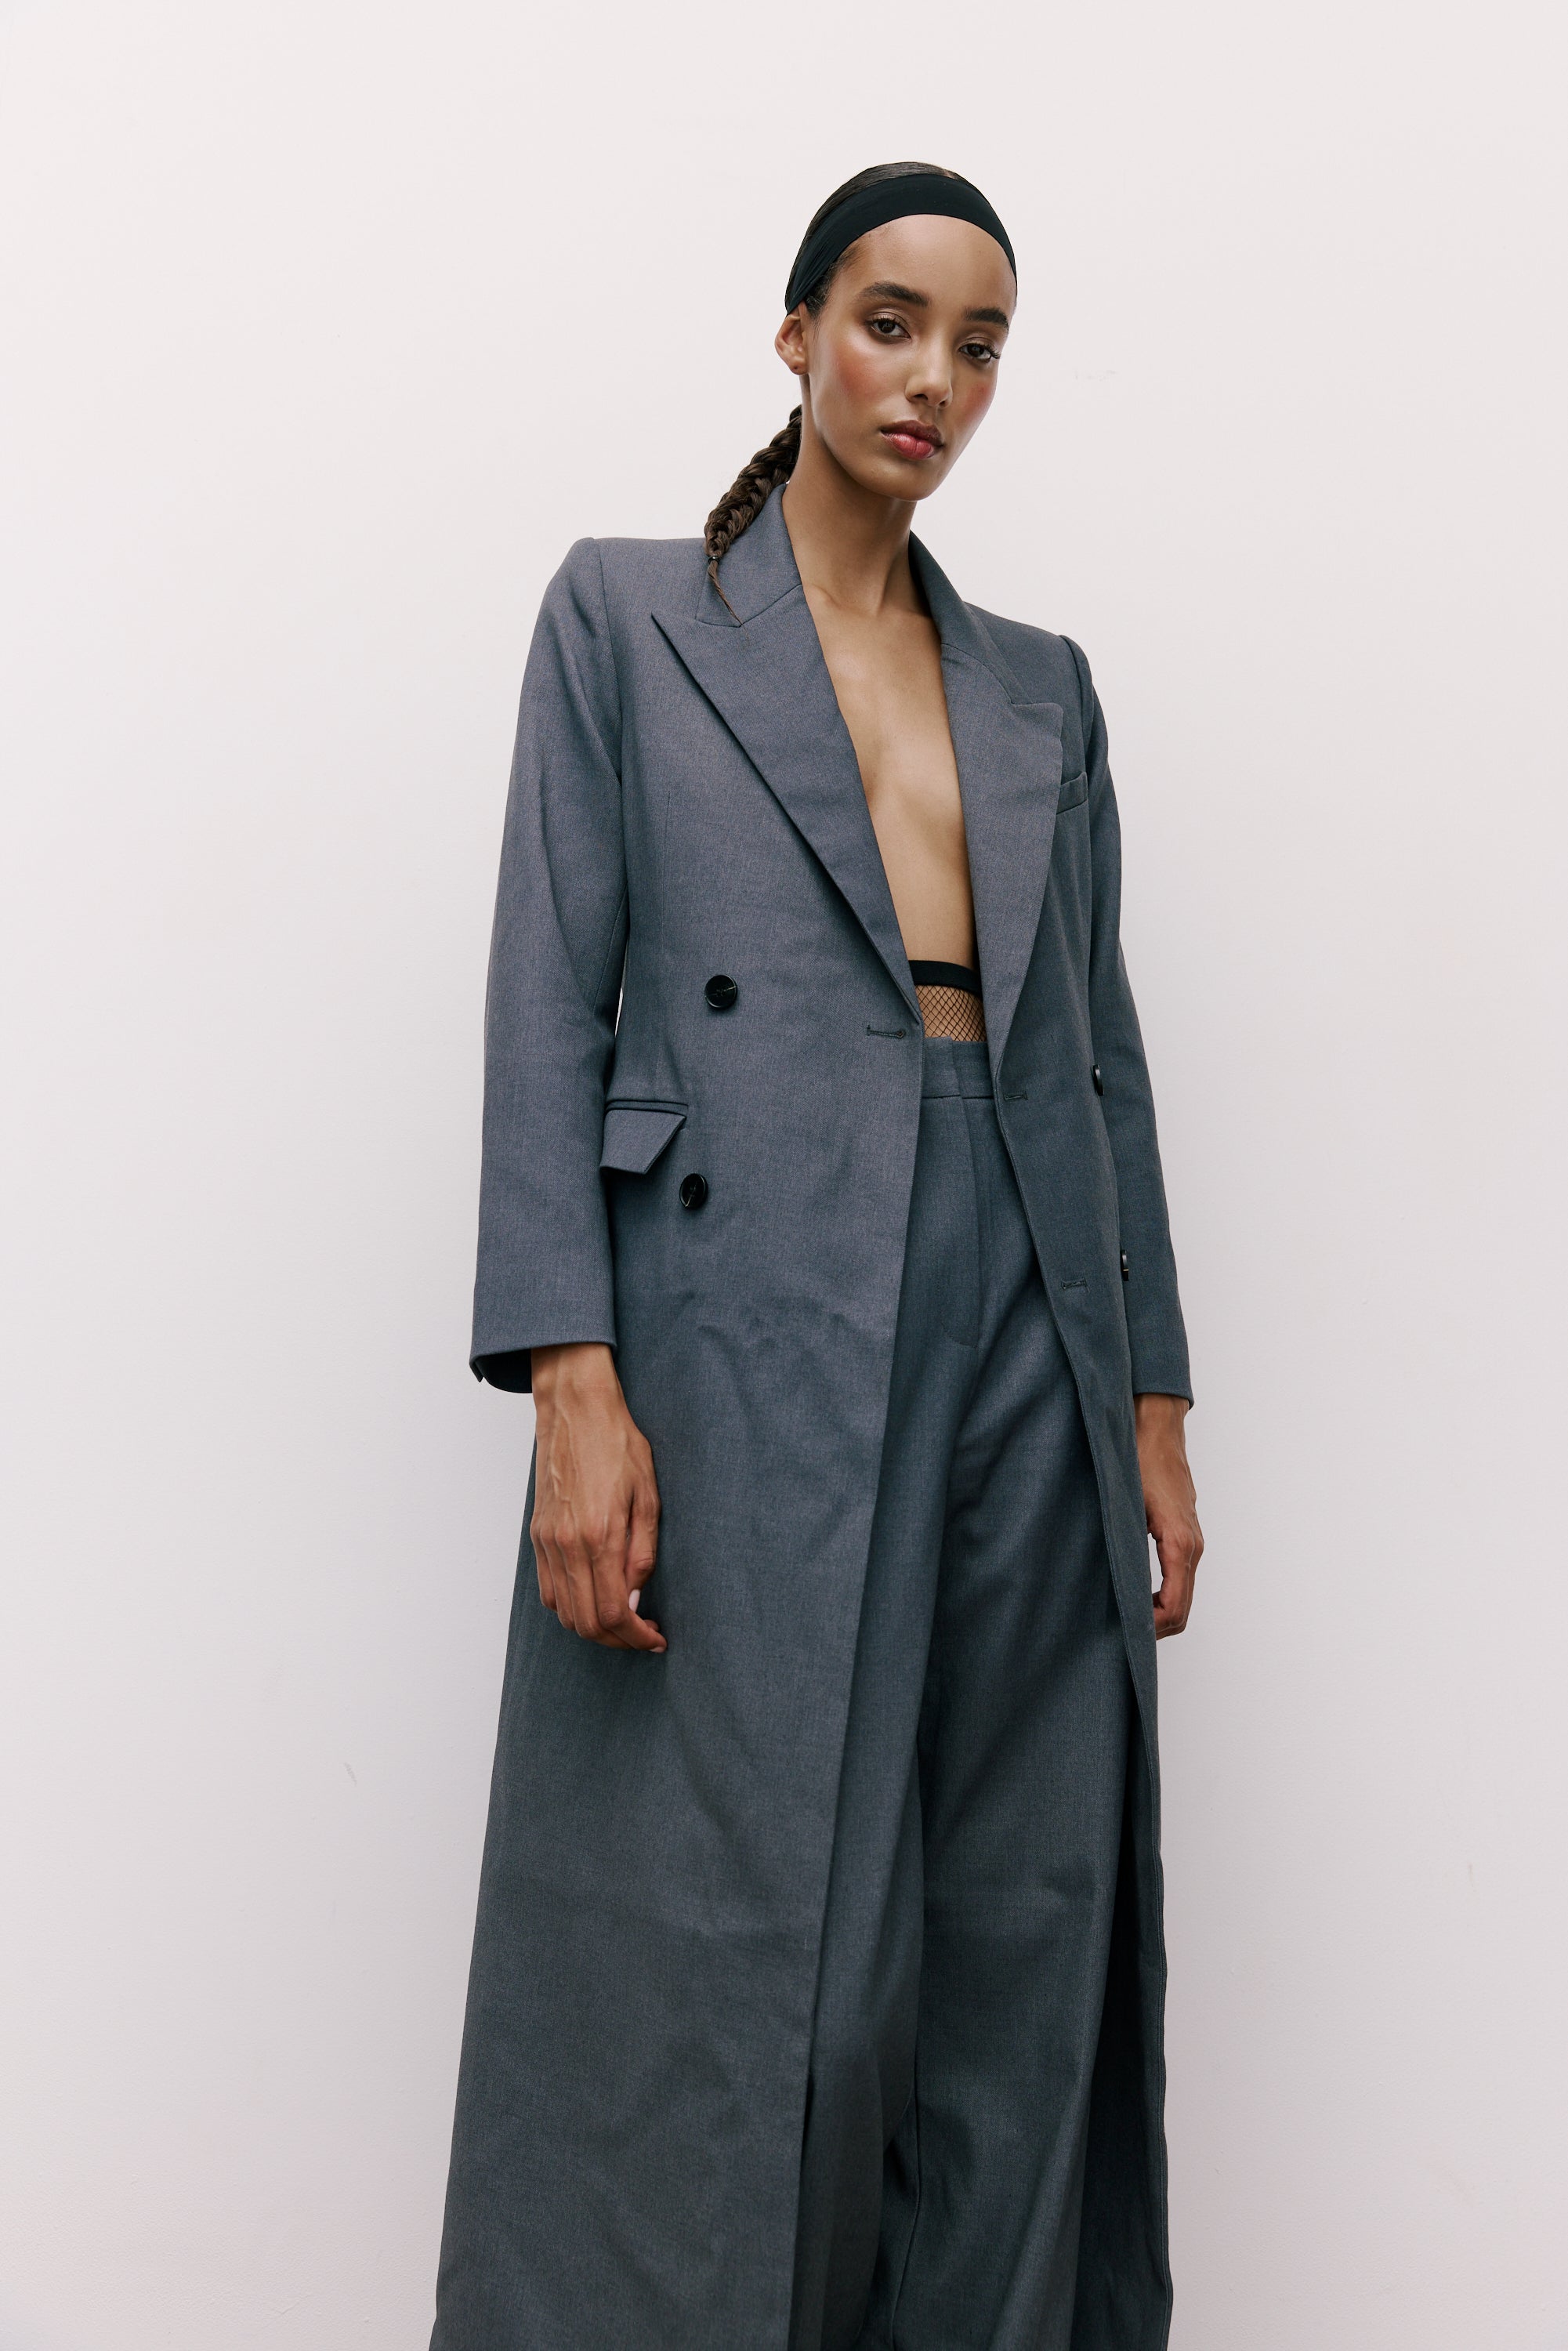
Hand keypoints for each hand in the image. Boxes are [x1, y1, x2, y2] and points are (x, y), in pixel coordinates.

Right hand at [528, 1343, 665, 1652]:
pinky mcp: (537, 1535)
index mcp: (599, 1535)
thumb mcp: (649, 1495)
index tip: (656, 1639)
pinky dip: (570, 1607)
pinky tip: (594, 1598)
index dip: (636, 1637)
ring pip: (563, 1612)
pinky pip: (548, 1589)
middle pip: (585, 1622)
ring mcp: (547, 1541)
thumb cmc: (617, 1444)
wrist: (576, 1410)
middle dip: (617, 1640)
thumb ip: (641, 1552)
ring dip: (593, 1627)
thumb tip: (636, 1599)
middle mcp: (567, 1544)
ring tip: (623, 1620)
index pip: (613, 1612)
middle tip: (643, 1635)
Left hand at [1135, 1393, 1202, 1638]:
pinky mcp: (1185, 1534)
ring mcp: (1193, 1541)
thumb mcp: (1123, 1504)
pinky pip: (1181, 1578)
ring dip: (1159, 1614)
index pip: (1175, 1607)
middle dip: (1155, 1629)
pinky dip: (1163, 1596)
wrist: (1155, 1426)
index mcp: (1179, 1542)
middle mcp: (1192, 1546)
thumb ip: (1122, 1546)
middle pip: (1182, 1610)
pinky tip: (1136, 1596)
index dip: (1151, 1629)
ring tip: (1123, 1621)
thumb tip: (1112, 1588)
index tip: (1124, 1637)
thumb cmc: (1136, 1458)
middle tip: (1118, 1638)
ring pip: (1183, 1596)